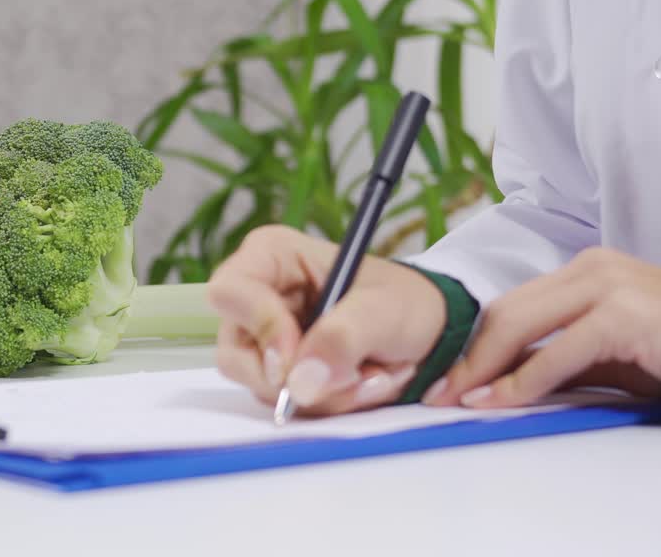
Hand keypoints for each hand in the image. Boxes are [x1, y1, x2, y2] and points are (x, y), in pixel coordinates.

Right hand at [207, 225, 447, 415]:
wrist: (429, 331)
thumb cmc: (403, 301)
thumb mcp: (384, 309)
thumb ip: (343, 338)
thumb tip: (301, 383)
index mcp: (271, 256)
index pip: (231, 292)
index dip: (260, 327)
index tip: (298, 360)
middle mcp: (257, 299)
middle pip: (237, 354)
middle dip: (300, 377)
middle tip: (358, 375)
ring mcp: (264, 342)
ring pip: (265, 387)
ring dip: (327, 394)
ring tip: (376, 375)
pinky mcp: (281, 375)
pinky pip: (288, 404)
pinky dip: (332, 403)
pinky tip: (365, 383)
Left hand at [424, 247, 660, 408]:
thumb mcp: (605, 353)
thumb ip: (557, 357)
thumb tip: (502, 380)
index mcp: (582, 271)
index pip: (511, 306)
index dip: (473, 342)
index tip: (447, 375)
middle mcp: (589, 270)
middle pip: (506, 313)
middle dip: (466, 356)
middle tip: (435, 390)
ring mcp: (605, 287)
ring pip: (521, 326)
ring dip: (483, 367)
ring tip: (456, 397)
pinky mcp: (621, 315)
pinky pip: (557, 352)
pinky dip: (522, 380)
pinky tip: (500, 400)